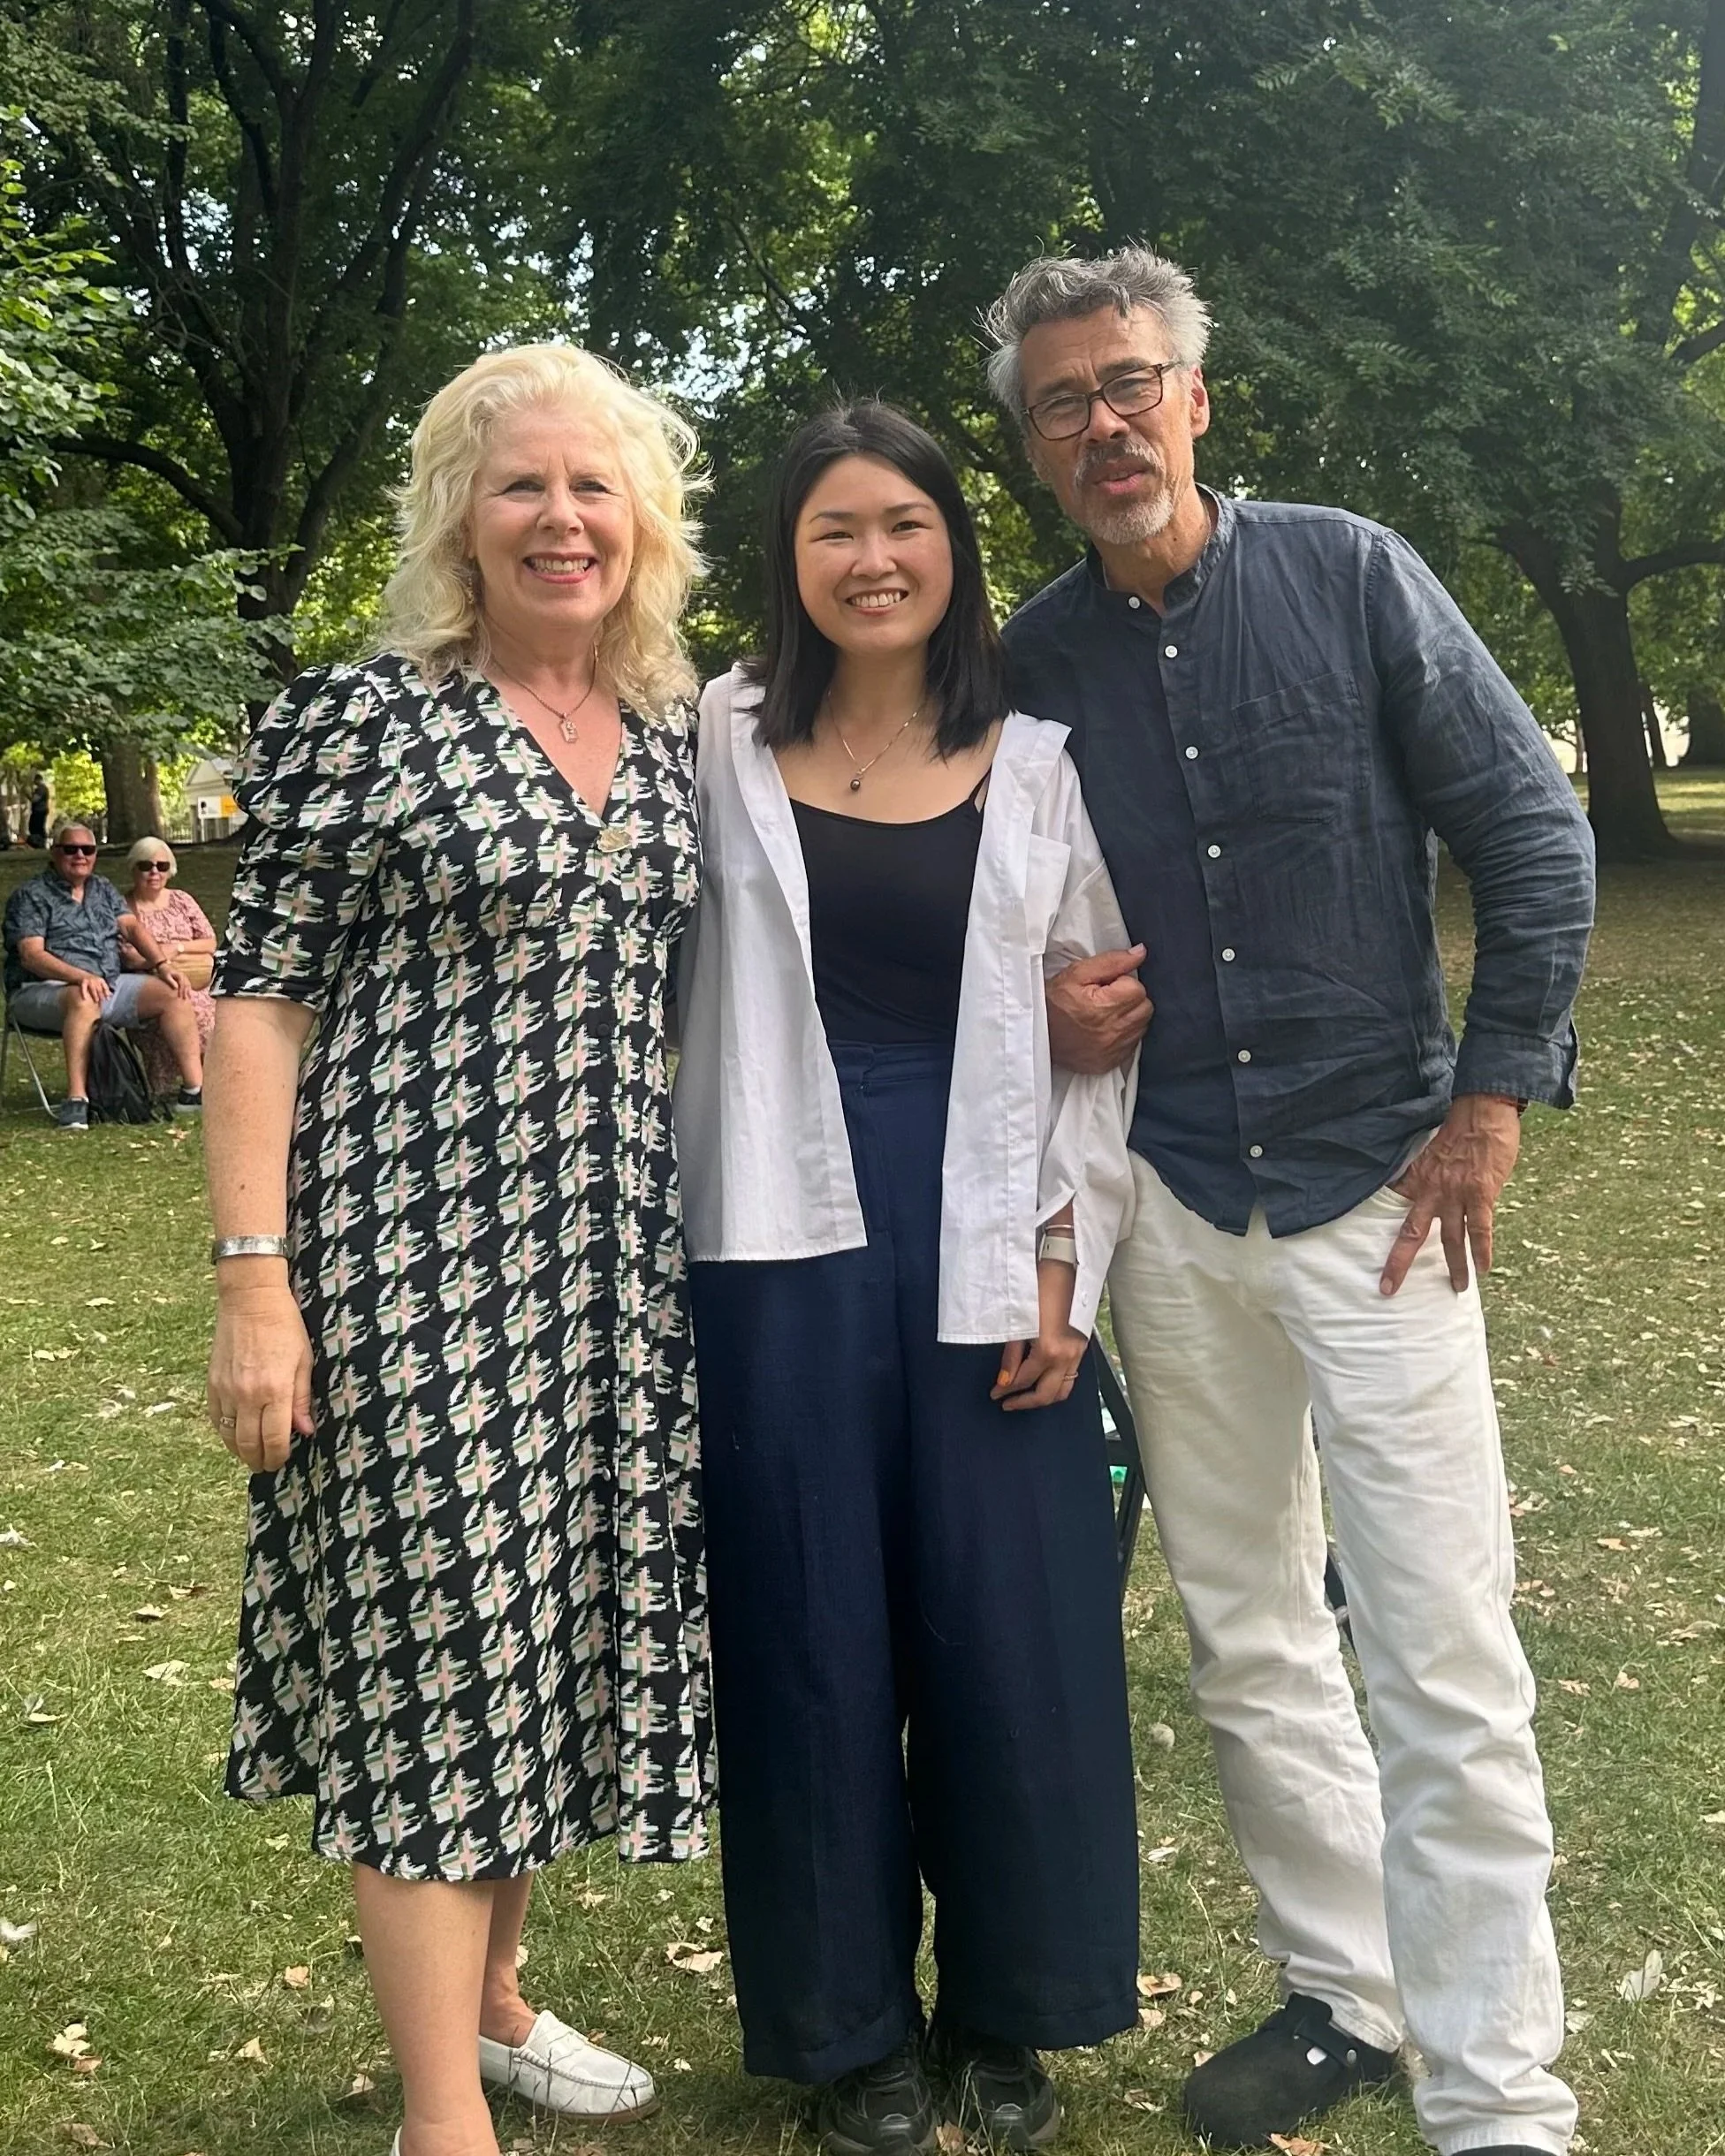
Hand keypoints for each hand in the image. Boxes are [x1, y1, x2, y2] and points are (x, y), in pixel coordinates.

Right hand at [76, 971, 107, 1004]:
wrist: (77, 973)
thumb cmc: (89, 980)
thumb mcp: (97, 982)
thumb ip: (103, 988)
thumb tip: (111, 995)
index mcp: (100, 979)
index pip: (105, 986)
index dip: (107, 993)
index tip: (108, 998)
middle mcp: (95, 979)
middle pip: (99, 988)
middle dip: (101, 995)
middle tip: (102, 1001)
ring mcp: (89, 980)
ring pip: (93, 989)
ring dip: (95, 995)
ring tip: (96, 1001)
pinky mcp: (82, 981)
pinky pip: (84, 988)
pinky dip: (84, 993)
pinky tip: (85, 998)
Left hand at [164, 965, 190, 1000]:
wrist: (165, 966)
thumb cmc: (164, 972)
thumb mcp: (166, 976)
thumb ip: (171, 982)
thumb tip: (176, 988)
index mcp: (180, 975)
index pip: (182, 985)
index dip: (181, 991)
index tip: (180, 997)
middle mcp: (183, 976)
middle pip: (186, 985)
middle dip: (186, 992)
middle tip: (185, 999)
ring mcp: (184, 976)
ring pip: (188, 985)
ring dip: (189, 991)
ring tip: (189, 997)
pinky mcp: (184, 977)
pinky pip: (188, 984)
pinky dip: (189, 988)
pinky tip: (189, 993)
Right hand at [207, 1269, 314, 1471]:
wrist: (250, 1299)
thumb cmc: (284, 1326)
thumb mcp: (304, 1360)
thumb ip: (302, 1399)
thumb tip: (304, 1431)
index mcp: (274, 1389)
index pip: (274, 1439)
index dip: (279, 1456)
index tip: (284, 1460)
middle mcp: (246, 1394)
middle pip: (249, 1444)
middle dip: (260, 1461)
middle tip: (268, 1465)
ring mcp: (225, 1390)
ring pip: (229, 1436)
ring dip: (241, 1452)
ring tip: (253, 1456)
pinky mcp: (212, 1383)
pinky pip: (216, 1419)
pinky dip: (225, 1433)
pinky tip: (236, 1436)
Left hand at [991, 1257, 1089, 1411]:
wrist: (1066, 1267)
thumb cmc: (1038, 1288)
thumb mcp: (1019, 1322)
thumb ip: (1012, 1355)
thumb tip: (1004, 1380)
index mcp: (1049, 1350)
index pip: (1024, 1380)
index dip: (1006, 1390)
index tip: (994, 1393)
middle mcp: (1066, 1357)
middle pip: (1046, 1394)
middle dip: (1024, 1402)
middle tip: (1007, 1403)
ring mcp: (1078, 1353)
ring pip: (1063, 1390)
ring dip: (1043, 1397)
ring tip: (1025, 1397)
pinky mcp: (1082, 1347)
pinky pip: (1071, 1377)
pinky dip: (1056, 1385)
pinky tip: (1043, 1381)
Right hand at [1046, 946, 1151, 1074]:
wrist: (1034, 1033)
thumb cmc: (1053, 1001)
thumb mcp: (1077, 973)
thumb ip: (1112, 961)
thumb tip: (1140, 953)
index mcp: (1104, 1008)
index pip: (1138, 988)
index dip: (1122, 982)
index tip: (1105, 987)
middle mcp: (1112, 1033)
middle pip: (1145, 1007)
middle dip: (1129, 999)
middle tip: (1107, 998)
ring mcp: (1112, 1051)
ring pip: (1142, 1026)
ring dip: (1129, 1017)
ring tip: (1106, 1013)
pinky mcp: (1110, 1062)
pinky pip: (1132, 1044)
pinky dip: (1123, 1035)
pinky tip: (1105, 1029)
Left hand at [1379, 1094, 1521, 1296]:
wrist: (1481, 1112)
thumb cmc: (1459, 1131)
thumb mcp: (1429, 1154)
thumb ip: (1427, 1178)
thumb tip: (1427, 1196)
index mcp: (1416, 1181)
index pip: (1393, 1211)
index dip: (1382, 1231)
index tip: (1372, 1246)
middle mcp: (1431, 1192)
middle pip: (1411, 1234)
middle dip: (1398, 1263)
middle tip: (1388, 1289)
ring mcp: (1456, 1195)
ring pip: (1451, 1239)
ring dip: (1454, 1266)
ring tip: (1457, 1288)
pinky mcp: (1481, 1194)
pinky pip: (1481, 1229)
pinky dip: (1482, 1251)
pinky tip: (1483, 1269)